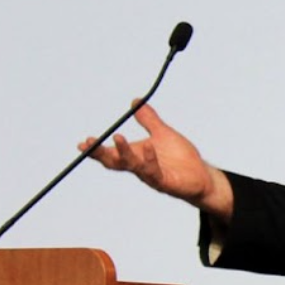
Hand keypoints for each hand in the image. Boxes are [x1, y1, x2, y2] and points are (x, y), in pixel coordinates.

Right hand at [77, 102, 232, 220]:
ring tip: (117, 137)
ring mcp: (151, 176)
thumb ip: (148, 119)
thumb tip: (135, 101)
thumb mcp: (162, 133)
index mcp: (136, 156)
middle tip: (89, 144)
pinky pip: (154, 172)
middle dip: (102, 153)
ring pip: (133, 166)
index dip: (97, 150)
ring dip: (124, 153)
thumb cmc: (180, 157)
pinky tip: (149, 146)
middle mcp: (140, 167)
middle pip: (115, 162)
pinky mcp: (165, 182)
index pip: (112, 154)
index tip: (83, 143)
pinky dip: (149, 159)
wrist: (201, 174)